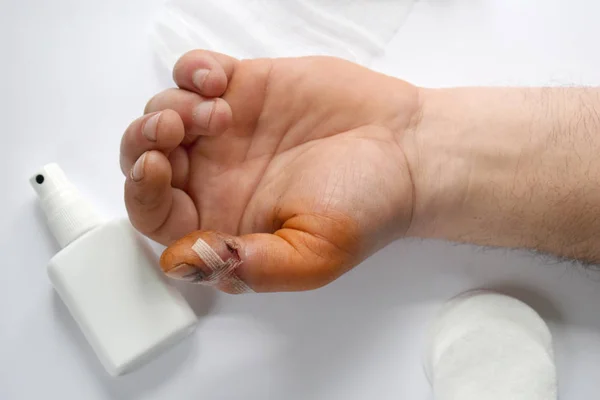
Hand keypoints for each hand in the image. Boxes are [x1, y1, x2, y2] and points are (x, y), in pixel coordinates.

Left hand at [120, 50, 420, 292]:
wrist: (405, 149)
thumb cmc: (366, 204)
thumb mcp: (315, 254)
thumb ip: (255, 267)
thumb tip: (187, 263)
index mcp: (224, 223)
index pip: (156, 216)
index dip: (143, 193)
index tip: (158, 168)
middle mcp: (217, 178)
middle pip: (144, 160)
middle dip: (143, 144)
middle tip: (173, 132)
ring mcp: (227, 131)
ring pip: (163, 113)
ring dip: (172, 108)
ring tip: (220, 112)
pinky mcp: (245, 89)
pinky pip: (195, 74)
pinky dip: (193, 71)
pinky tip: (219, 81)